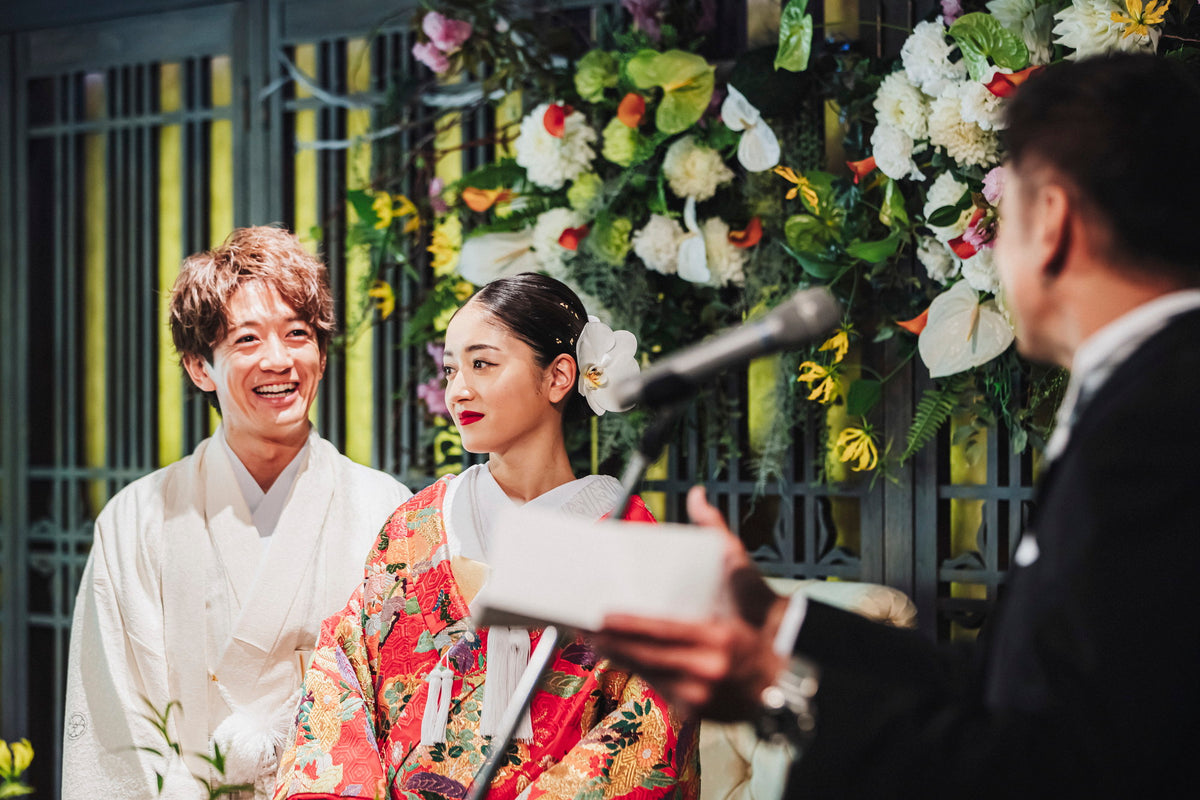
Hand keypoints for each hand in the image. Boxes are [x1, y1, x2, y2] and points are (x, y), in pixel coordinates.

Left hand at [592, 486, 787, 721]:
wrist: (787, 666)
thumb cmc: (757, 616)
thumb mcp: (740, 569)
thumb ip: (716, 531)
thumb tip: (697, 495)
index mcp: (717, 636)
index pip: (660, 631)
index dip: (626, 626)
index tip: (601, 617)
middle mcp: (707, 669)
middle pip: (645, 656)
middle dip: (611, 643)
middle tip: (586, 628)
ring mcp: (703, 696)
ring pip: (648, 676)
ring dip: (621, 659)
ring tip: (598, 641)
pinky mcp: (699, 714)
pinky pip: (661, 691)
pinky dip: (644, 674)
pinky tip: (626, 660)